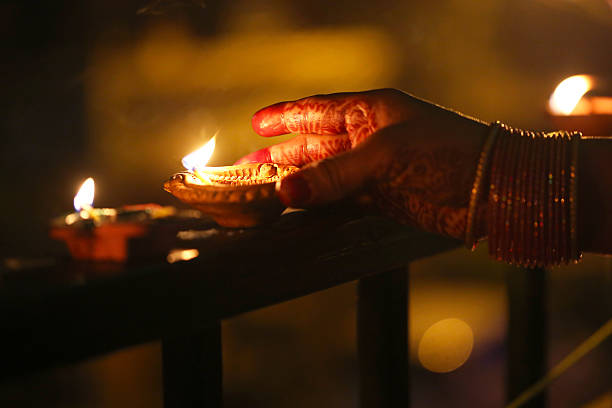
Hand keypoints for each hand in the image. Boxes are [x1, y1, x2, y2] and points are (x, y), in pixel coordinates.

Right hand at [236, 89, 489, 239]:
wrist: (493, 191)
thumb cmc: (445, 154)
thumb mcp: (383, 156)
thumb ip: (332, 175)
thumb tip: (285, 193)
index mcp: (369, 111)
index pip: (317, 109)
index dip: (285, 116)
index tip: (256, 122)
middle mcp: (368, 138)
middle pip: (314, 146)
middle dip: (282, 156)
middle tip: (248, 168)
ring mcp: (374, 170)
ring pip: (324, 177)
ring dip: (296, 185)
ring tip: (263, 194)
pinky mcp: (382, 199)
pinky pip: (340, 202)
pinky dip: (319, 209)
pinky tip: (297, 215)